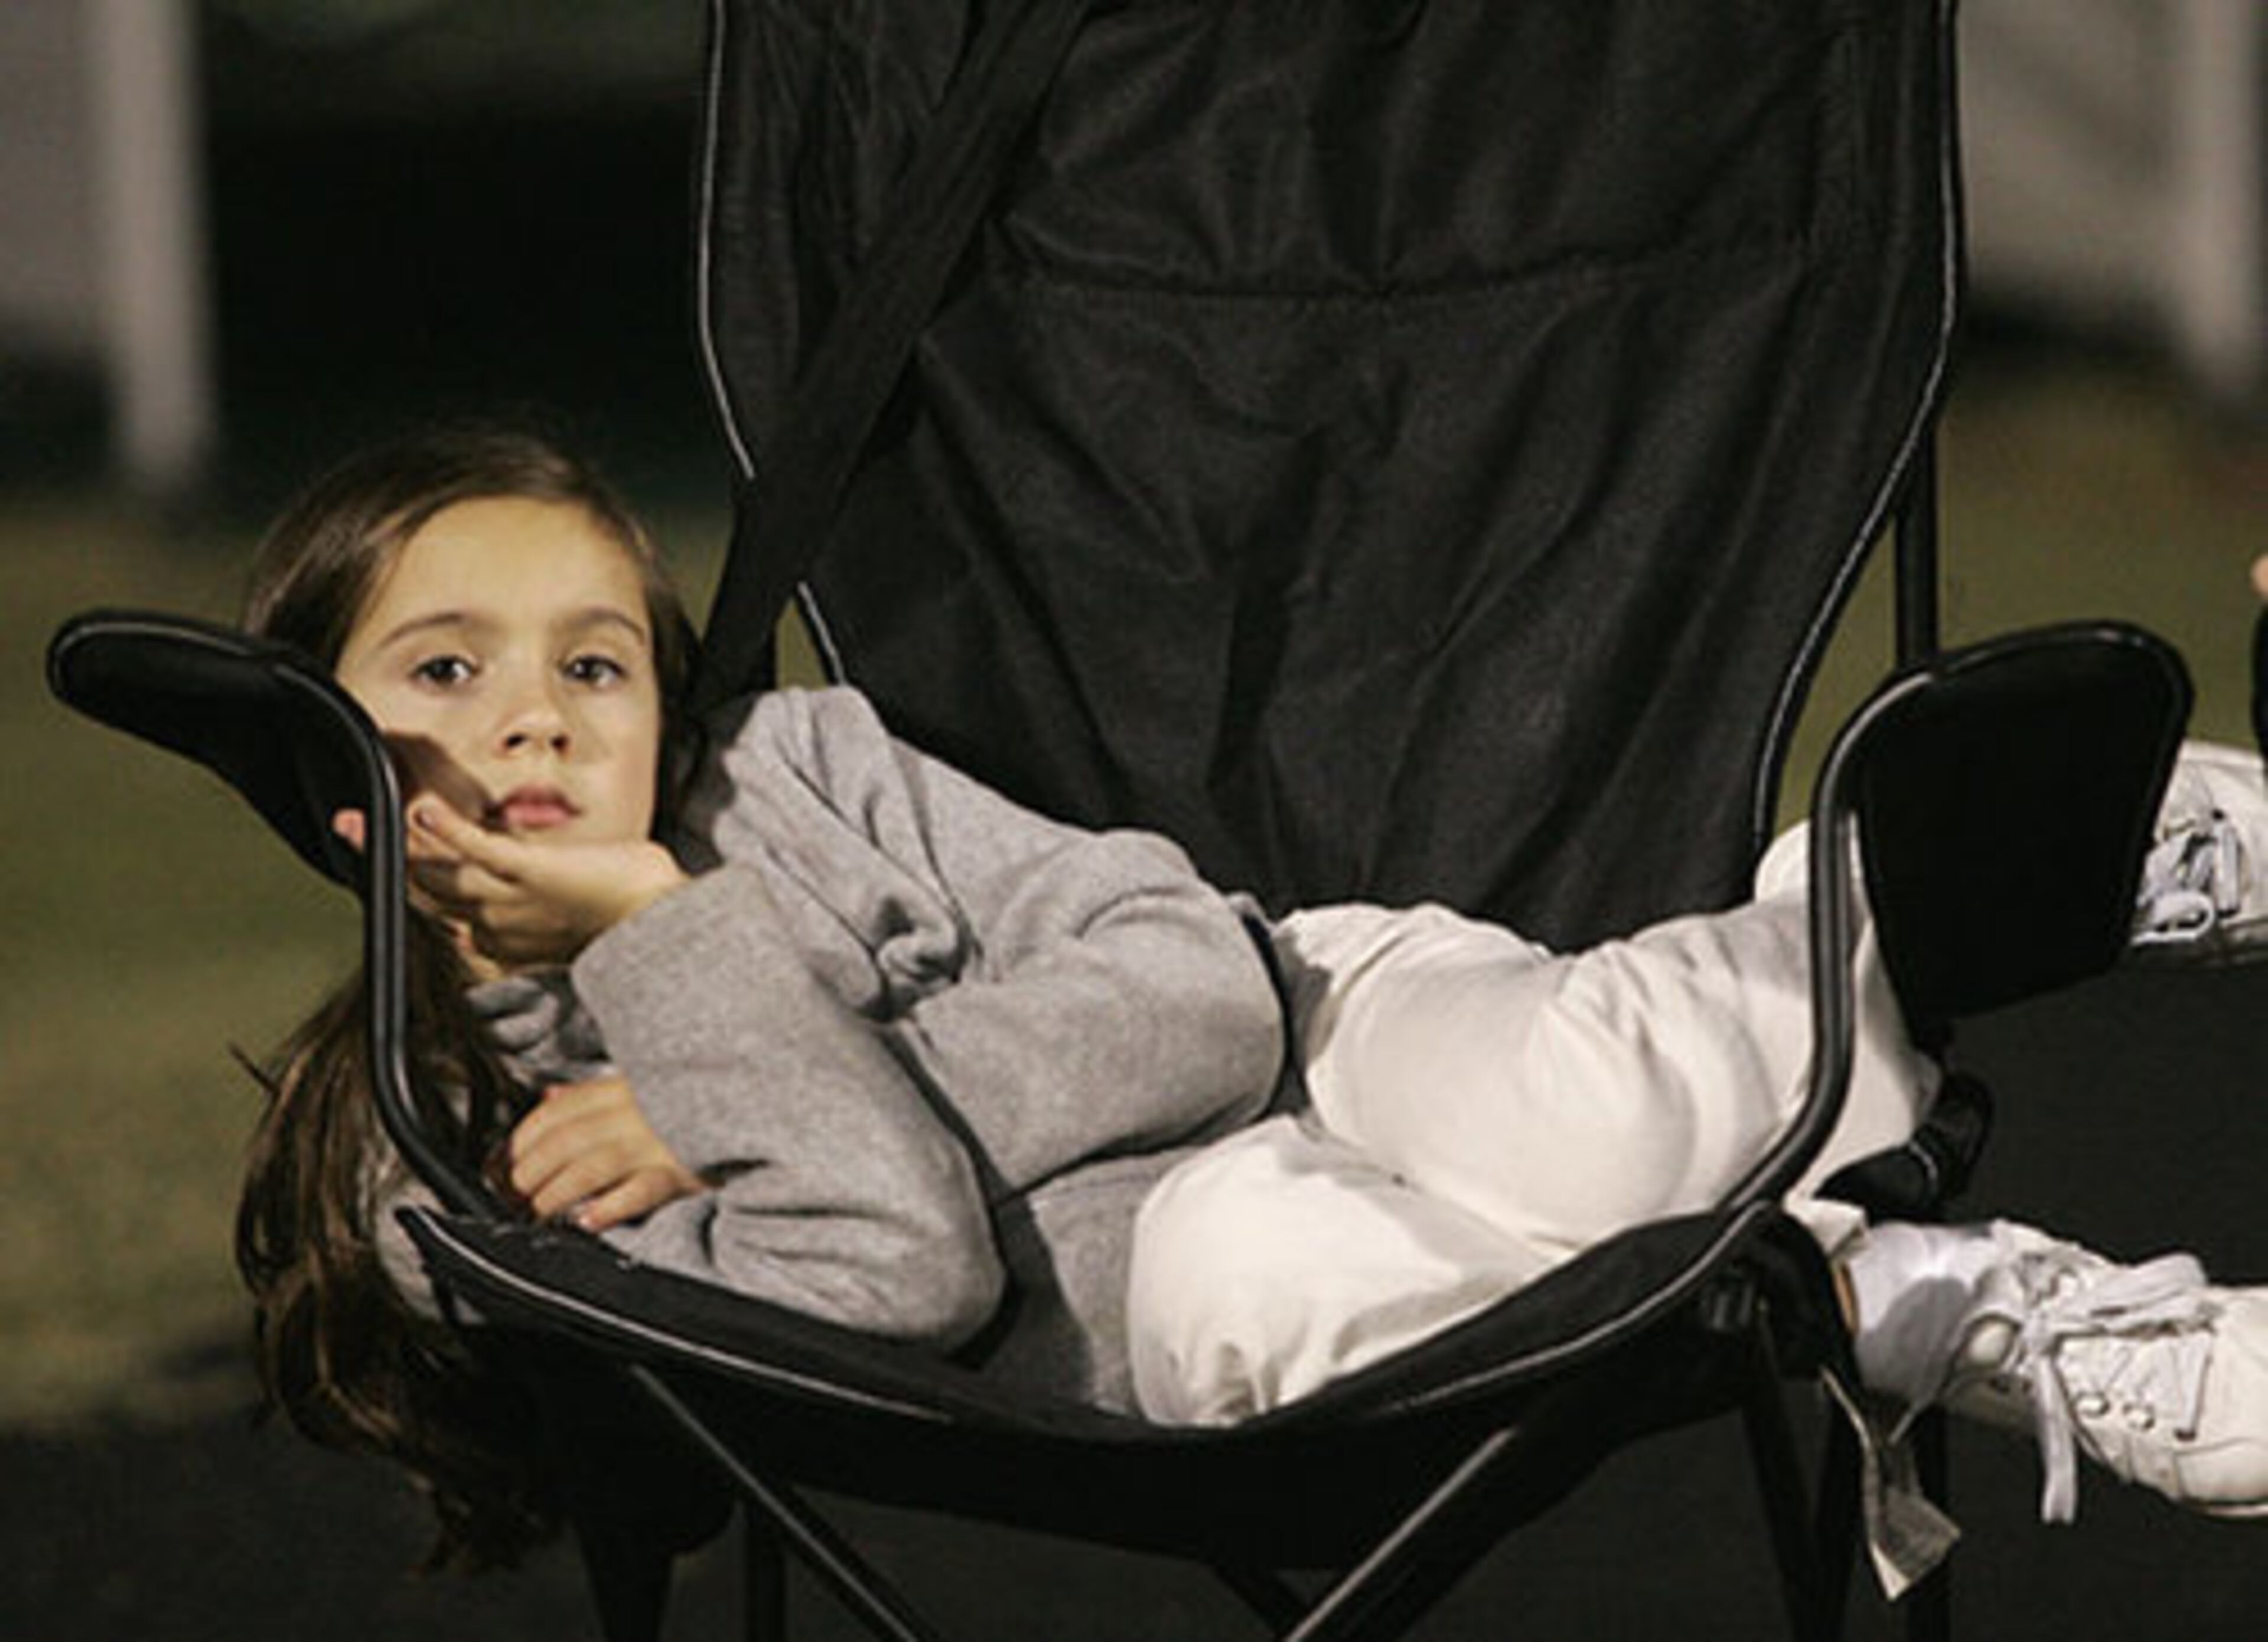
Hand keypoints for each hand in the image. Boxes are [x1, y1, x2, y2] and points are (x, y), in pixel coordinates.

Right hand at [332, 799, 687, 971]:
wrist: (659, 919)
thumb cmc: (625, 910)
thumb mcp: (565, 907)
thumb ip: (532, 892)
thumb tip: (520, 871)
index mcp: (501, 934)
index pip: (441, 908)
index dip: (407, 881)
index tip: (382, 857)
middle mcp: (496, 920)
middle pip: (423, 890)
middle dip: (378, 858)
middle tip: (346, 828)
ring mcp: (510, 897)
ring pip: (435, 874)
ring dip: (392, 844)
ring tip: (356, 820)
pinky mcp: (531, 872)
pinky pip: (478, 850)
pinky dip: (447, 829)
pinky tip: (421, 810)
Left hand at [505, 1076, 708, 1230]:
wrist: (749, 1102)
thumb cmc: (690, 1100)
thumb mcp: (639, 1084)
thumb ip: (592, 1094)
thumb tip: (548, 1099)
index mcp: (619, 1089)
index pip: (553, 1114)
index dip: (517, 1141)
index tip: (496, 1165)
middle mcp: (632, 1113)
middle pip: (561, 1143)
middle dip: (525, 1172)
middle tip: (507, 1197)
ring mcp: (656, 1142)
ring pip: (589, 1168)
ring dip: (553, 1194)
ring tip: (534, 1213)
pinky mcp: (681, 1171)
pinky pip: (639, 1191)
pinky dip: (608, 1207)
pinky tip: (586, 1221)